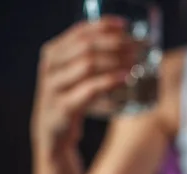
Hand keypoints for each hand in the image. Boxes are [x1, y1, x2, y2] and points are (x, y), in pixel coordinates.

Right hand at [31, 17, 135, 154]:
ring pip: (87, 65)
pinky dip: (109, 82)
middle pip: (85, 46)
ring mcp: (54, 87)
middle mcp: (50, 66)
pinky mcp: (63, 107)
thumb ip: (92, 61)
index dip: (103, 25)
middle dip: (114, 43)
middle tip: (136, 47)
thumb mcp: (76, 77)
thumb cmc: (71, 101)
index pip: (79, 32)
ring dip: (114, 61)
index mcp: (53, 53)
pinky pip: (88, 90)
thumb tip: (129, 46)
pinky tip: (125, 79)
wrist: (53, 135)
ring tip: (135, 61)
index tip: (126, 26)